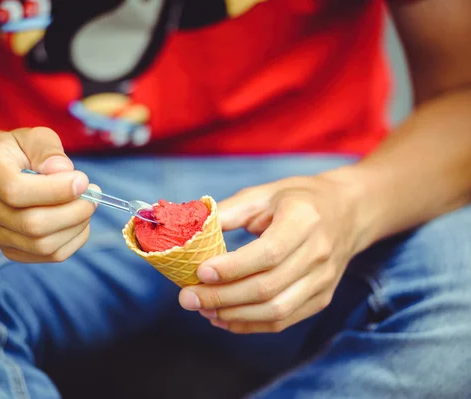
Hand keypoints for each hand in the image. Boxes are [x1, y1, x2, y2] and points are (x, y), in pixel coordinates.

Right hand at [0, 127, 96, 262]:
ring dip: (76, 227)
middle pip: (32, 224)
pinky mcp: (9, 249)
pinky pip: (48, 256)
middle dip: (73, 212)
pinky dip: (72, 241)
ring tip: (87, 206)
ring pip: (42, 245)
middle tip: (93, 195)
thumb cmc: (20, 152)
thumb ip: (48, 150)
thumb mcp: (33, 137)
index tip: (83, 180)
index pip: (15, 191)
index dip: (55, 190)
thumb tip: (63, 171)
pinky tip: (79, 221)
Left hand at [178, 175, 360, 332]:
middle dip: (222, 297)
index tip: (200, 273)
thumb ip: (229, 211)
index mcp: (305, 220)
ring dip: (233, 315)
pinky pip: (283, 322)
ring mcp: (324, 280)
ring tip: (202, 309)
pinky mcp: (321, 299)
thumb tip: (191, 230)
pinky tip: (223, 318)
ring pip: (275, 311)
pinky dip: (250, 325)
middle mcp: (319, 253)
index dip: (232, 268)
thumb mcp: (265, 193)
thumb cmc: (299, 199)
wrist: (348, 212)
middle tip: (187, 298)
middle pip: (267, 288)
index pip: (268, 253)